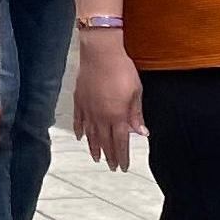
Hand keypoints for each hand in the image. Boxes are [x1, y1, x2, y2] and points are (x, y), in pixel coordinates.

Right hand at [72, 36, 143, 171]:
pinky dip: (80, 130)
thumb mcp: (136, 92)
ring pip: (91, 134)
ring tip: (96, 158)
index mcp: (117, 115)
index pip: (120, 142)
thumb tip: (141, 132)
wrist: (100, 53)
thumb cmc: (121, 69)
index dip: (122, 156)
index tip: (123, 167)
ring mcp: (88, 109)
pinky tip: (81, 137)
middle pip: (105, 141)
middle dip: (110, 156)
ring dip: (94, 148)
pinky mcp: (79, 100)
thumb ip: (136, 114)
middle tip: (112, 167)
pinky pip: (78, 120)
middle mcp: (101, 116)